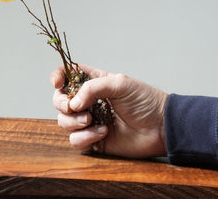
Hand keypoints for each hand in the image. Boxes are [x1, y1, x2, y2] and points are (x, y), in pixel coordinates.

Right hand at [51, 64, 167, 157]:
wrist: (160, 127)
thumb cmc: (145, 101)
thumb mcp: (120, 83)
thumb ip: (93, 88)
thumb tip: (73, 102)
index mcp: (94, 82)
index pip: (67, 75)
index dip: (57, 77)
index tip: (58, 84)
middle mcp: (89, 101)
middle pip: (60, 101)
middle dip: (62, 104)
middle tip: (76, 108)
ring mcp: (90, 121)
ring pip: (64, 122)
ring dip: (74, 122)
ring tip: (92, 121)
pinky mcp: (94, 140)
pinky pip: (76, 141)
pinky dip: (85, 137)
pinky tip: (103, 132)